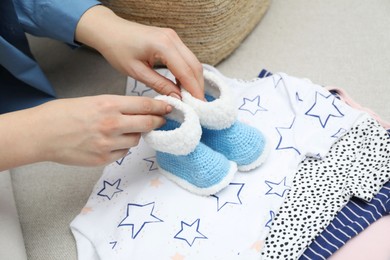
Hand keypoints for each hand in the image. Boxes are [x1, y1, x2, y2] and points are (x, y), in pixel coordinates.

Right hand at [0, 95, 170, 169]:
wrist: (41, 134)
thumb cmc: (63, 113)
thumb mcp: (92, 100)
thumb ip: (117, 106)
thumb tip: (139, 110)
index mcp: (109, 104)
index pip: (145, 105)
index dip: (160, 107)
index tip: (169, 108)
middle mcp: (113, 124)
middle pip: (148, 124)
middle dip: (158, 122)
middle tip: (161, 121)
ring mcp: (109, 143)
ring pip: (137, 139)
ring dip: (135, 134)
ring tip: (121, 130)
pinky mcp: (104, 158)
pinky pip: (123, 151)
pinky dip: (122, 146)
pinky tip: (109, 142)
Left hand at [76, 5, 203, 98]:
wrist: (109, 31)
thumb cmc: (117, 49)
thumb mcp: (137, 72)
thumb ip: (160, 85)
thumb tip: (177, 98)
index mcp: (163, 45)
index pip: (186, 71)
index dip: (194, 90)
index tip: (199, 105)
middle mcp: (172, 38)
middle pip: (194, 65)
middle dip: (198, 86)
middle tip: (198, 104)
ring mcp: (173, 37)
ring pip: (192, 61)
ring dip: (194, 79)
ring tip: (191, 97)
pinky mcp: (171, 39)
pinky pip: (186, 58)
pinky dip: (188, 72)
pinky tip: (183, 85)